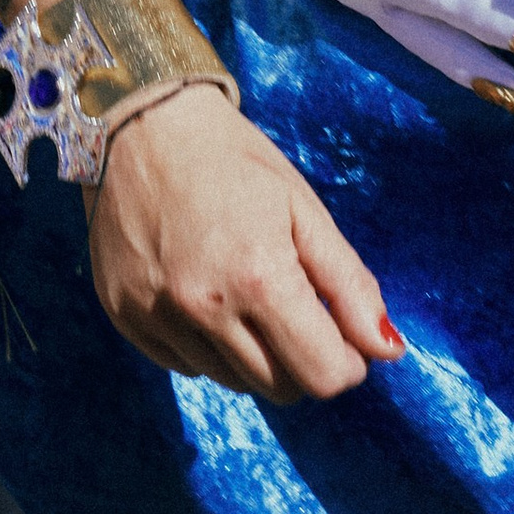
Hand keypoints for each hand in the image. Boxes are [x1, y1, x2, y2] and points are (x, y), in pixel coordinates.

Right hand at [87, 80, 403, 399]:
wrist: (143, 124)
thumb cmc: (234, 160)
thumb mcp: (303, 209)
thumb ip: (349, 284)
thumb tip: (389, 351)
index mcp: (258, 277)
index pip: (322, 375)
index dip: (347, 363)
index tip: (345, 336)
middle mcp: (204, 307)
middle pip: (280, 389)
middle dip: (302, 359)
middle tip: (297, 308)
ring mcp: (157, 316)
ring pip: (232, 382)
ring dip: (254, 355)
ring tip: (245, 291)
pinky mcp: (124, 318)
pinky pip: (185, 366)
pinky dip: (206, 347)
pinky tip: (204, 294)